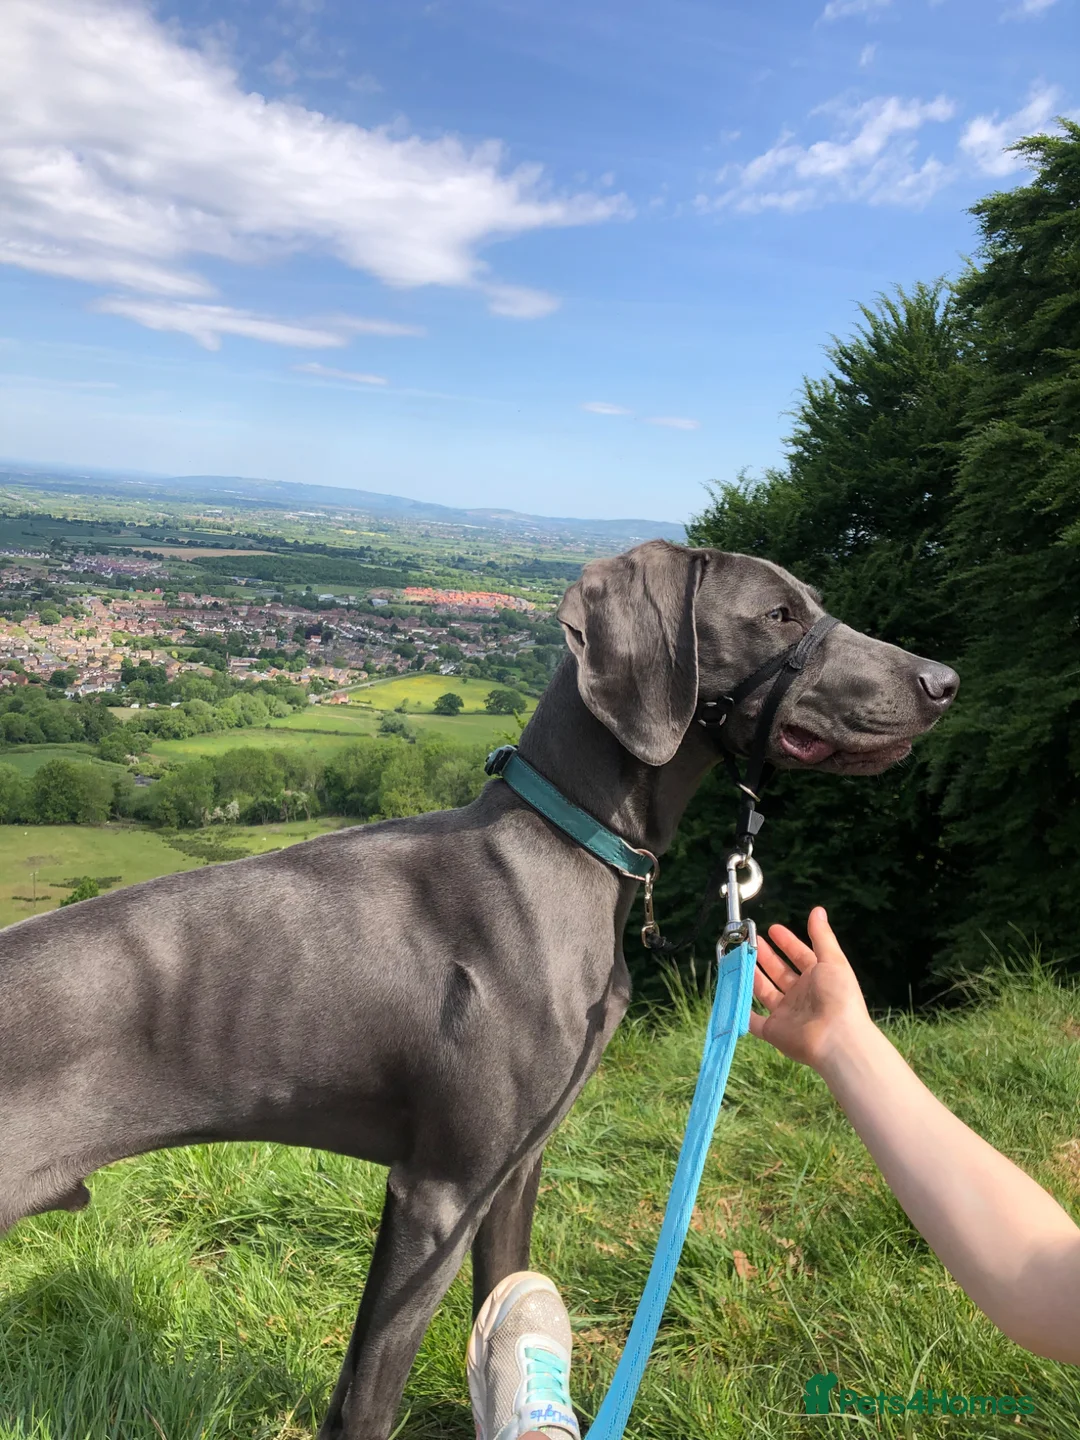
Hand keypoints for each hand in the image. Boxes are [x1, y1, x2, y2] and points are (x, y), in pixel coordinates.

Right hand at [748, 907, 874, 1071]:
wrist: (836, 1038)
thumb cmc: (838, 996)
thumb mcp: (832, 960)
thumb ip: (822, 936)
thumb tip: (817, 910)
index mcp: (817, 978)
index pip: (799, 956)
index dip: (786, 942)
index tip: (772, 929)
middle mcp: (801, 995)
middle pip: (779, 972)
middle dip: (765, 956)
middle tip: (749, 941)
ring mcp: (787, 1014)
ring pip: (763, 991)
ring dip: (751, 975)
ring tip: (736, 958)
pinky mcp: (774, 1031)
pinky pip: (753, 1020)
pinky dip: (741, 1010)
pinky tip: (732, 994)